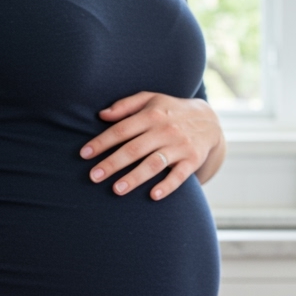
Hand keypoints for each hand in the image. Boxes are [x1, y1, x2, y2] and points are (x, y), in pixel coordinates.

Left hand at [79, 91, 224, 199]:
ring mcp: (179, 146)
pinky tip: (153, 195)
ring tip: (117, 190)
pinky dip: (168, 185)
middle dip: (112, 163)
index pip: (121, 130)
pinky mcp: (192, 160)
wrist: (210, 121)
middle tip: (93, 176)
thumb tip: (101, 115)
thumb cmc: (171, 111)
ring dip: (135, 177)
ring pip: (154, 163)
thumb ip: (125, 105)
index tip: (84, 155)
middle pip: (134, 148)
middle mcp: (165, 130)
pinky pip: (180, 175)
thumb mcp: (151, 99)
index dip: (102, 142)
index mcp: (151, 114)